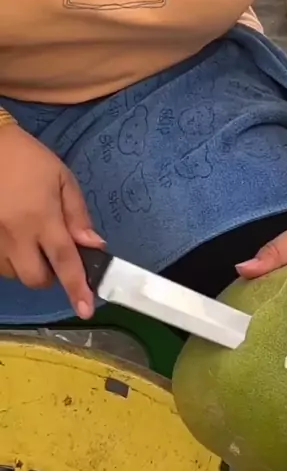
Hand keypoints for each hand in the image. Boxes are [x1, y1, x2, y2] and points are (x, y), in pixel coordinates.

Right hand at [0, 124, 103, 318]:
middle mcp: (15, 234)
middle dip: (49, 276)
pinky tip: (11, 237)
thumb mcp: (62, 179)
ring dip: (26, 265)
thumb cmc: (27, 159)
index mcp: (42, 218)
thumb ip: (78, 215)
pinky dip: (8, 258)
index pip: (65, 262)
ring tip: (27, 240)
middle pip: (36, 279)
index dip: (76, 288)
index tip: (85, 310)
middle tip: (52, 255)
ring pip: (14, 274)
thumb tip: (93, 246)